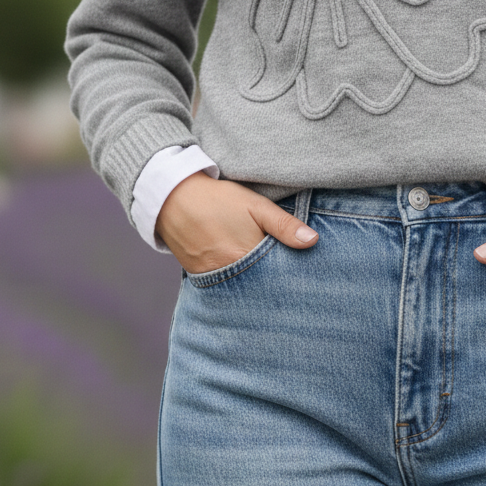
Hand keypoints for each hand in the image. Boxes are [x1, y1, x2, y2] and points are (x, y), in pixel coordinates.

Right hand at [155, 171, 317, 273]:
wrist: (172, 197)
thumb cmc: (218, 199)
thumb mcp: (256, 206)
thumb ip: (284, 225)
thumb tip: (313, 241)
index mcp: (244, 257)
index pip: (275, 277)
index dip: (289, 276)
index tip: (302, 276)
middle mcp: (226, 274)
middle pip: (259, 286)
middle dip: (273, 283)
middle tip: (288, 281)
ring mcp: (210, 278)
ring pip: (241, 288)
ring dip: (254, 284)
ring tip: (267, 279)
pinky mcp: (198, 276)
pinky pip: (222, 286)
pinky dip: (236, 283)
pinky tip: (246, 277)